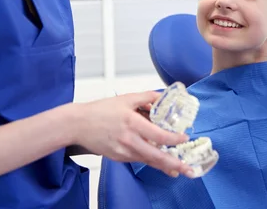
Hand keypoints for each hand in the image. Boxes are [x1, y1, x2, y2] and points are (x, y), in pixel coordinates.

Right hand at [72, 91, 193, 177]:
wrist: (78, 124)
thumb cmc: (100, 111)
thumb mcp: (126, 99)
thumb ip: (146, 97)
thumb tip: (162, 97)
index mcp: (132, 122)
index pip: (159, 135)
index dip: (174, 139)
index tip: (183, 138)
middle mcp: (129, 140)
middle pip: (156, 156)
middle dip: (174, 164)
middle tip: (187, 169)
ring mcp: (123, 151)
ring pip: (148, 160)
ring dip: (164, 166)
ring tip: (177, 170)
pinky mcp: (118, 157)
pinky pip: (138, 159)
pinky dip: (149, 160)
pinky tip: (158, 162)